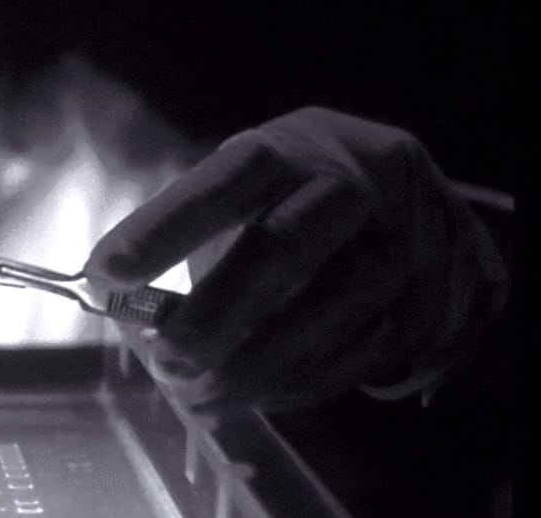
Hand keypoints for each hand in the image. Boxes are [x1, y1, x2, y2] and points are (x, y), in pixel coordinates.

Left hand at [83, 107, 506, 413]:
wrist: (423, 203)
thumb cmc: (300, 199)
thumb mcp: (251, 195)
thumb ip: (194, 243)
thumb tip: (129, 310)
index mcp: (294, 148)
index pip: (226, 179)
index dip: (164, 226)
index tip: (106, 274)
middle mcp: (357, 184)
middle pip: (283, 249)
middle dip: (216, 314)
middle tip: (167, 362)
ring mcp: (405, 241)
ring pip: (328, 313)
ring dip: (254, 366)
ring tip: (200, 394)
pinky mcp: (435, 299)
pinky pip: (360, 353)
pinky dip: (300, 382)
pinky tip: (258, 392)